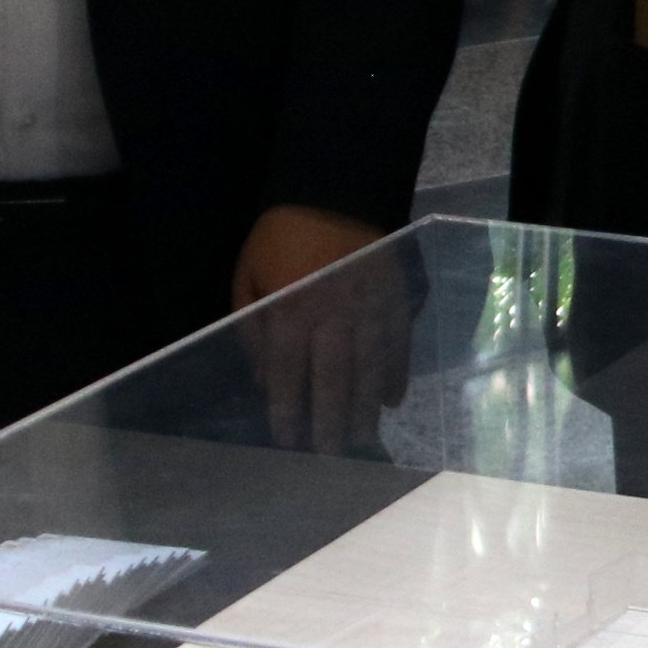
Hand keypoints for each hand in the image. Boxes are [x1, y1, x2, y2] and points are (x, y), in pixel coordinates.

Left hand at [229, 205, 404, 452]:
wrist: (334, 191)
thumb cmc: (280, 238)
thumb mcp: (248, 276)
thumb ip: (252, 328)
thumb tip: (267, 377)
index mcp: (290, 310)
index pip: (289, 373)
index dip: (288, 411)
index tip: (289, 442)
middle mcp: (333, 316)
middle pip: (334, 379)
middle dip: (332, 422)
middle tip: (332, 457)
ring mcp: (369, 308)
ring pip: (369, 368)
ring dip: (366, 408)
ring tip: (364, 440)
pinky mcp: (395, 299)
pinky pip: (398, 343)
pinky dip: (397, 372)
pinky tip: (392, 400)